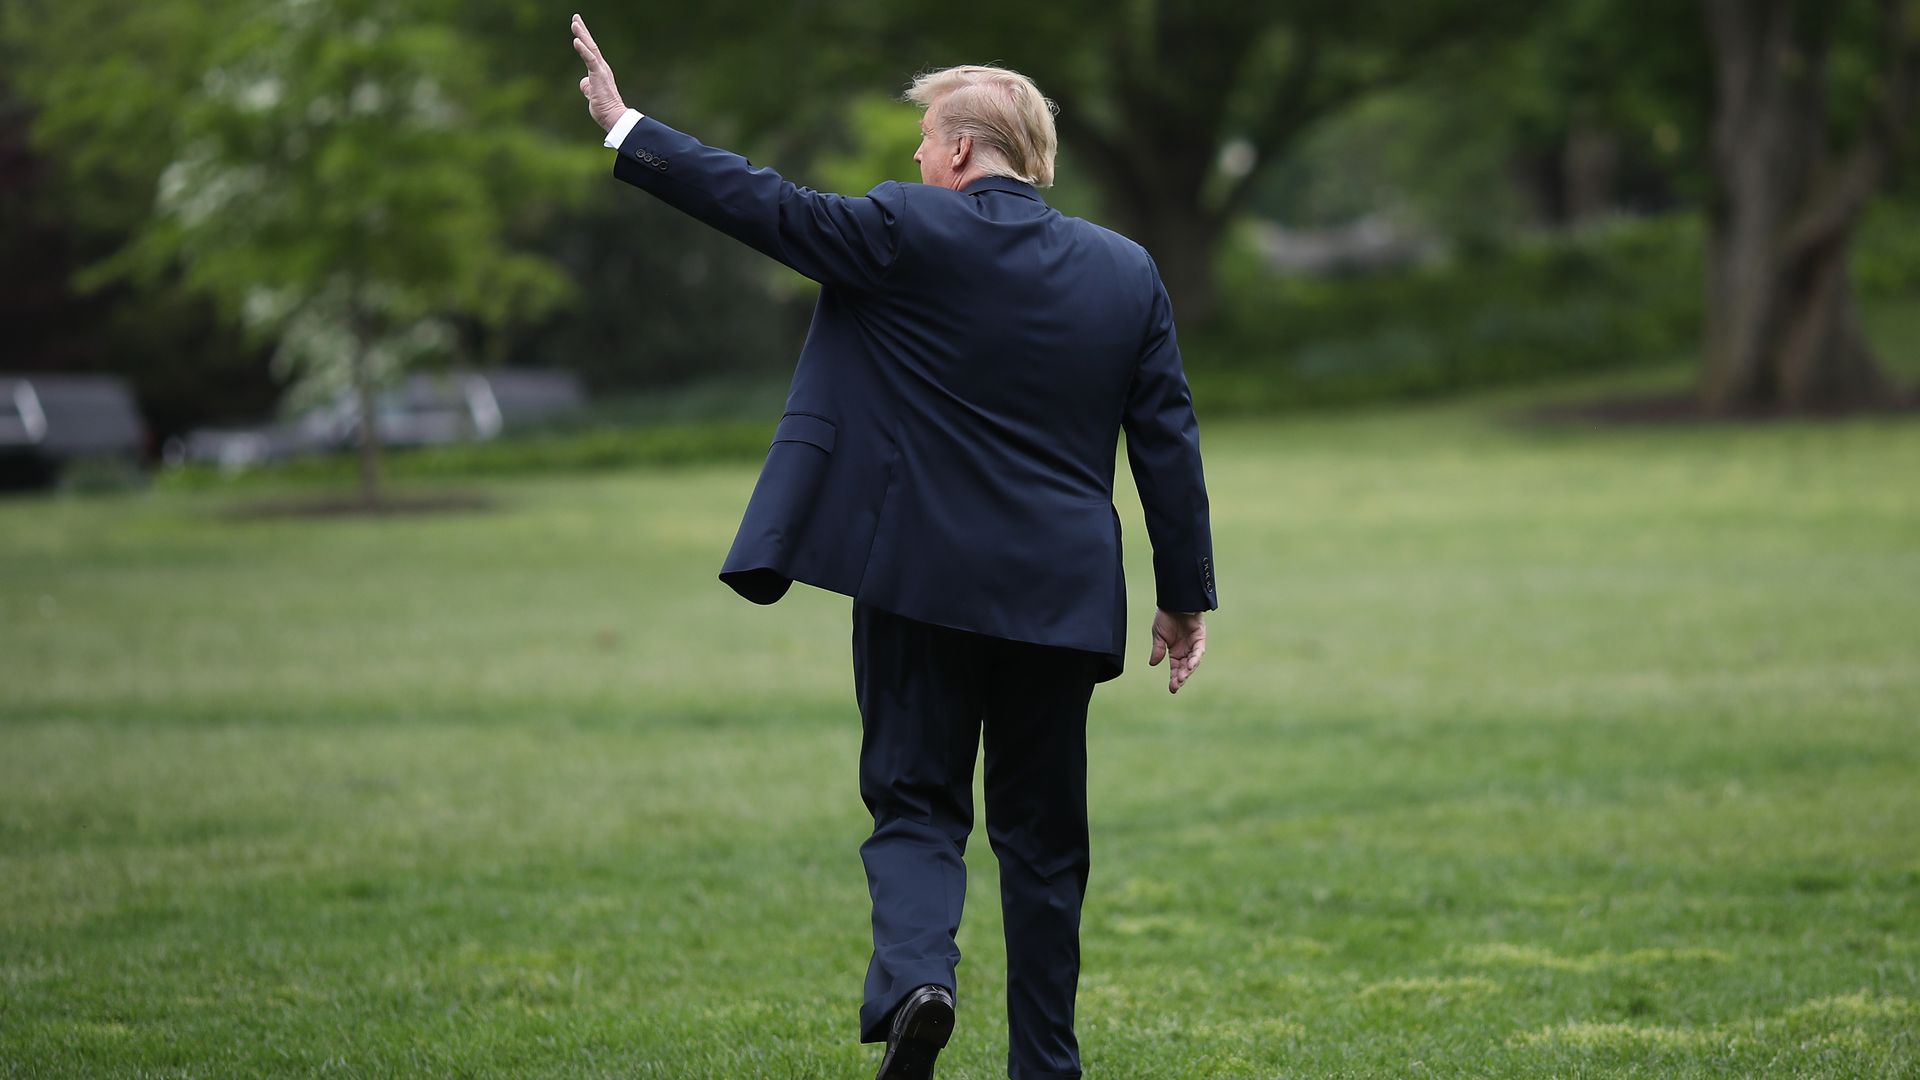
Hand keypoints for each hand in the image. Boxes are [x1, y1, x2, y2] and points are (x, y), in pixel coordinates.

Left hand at [571, 14, 626, 132]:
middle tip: (575, 17)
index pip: (590, 51)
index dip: (583, 38)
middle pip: (590, 45)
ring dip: (582, 35)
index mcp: (600, 71)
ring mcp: (601, 70)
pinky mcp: (599, 75)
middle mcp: (602, 67)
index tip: (577, 26)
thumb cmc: (604, 109)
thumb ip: (587, 87)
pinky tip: (576, 40)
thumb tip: (583, 82)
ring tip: (574, 23)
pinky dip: (583, 49)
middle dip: (582, 30)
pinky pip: (590, 59)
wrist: (614, 117)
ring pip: (590, 48)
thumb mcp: (592, 95)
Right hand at [1148, 609, 1206, 693]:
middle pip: (1184, 668)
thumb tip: (1152, 664)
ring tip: (1182, 677)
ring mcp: (1193, 644)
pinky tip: (1189, 665)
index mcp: (1175, 651)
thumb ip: (1157, 649)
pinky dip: (1195, 658)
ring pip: (1192, 661)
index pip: (1176, 668)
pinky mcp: (1200, 637)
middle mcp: (1185, 650)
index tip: (1172, 689)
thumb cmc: (1165, 616)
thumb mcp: (1158, 635)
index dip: (1174, 679)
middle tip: (1176, 685)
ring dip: (1187, 670)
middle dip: (1181, 677)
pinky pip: (1198, 650)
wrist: (1174, 601)